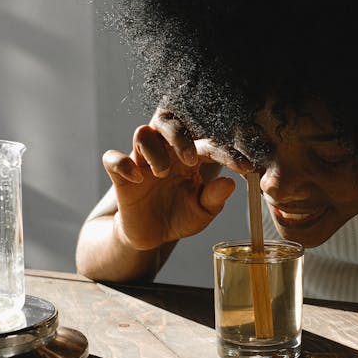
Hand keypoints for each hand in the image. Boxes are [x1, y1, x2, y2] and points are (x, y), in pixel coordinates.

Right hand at [102, 108, 249, 250]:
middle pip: (169, 121)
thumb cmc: (179, 217)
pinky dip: (123, 164)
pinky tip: (137, 178)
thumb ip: (215, 199)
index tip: (245, 167)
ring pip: (143, 133)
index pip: (208, 144)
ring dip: (155, 150)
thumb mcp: (202, 212)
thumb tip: (229, 184)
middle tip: (190, 160)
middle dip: (180, 136)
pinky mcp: (121, 176)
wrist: (151, 236)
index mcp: (191, 157)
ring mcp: (142, 161)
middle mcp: (166, 152)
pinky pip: (112, 158)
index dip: (227, 152)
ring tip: (163, 173)